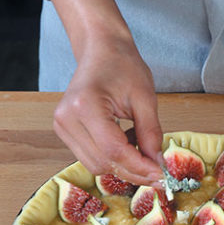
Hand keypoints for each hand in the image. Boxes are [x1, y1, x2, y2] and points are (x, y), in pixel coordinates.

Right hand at [53, 36, 163, 184]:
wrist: (101, 49)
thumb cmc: (122, 65)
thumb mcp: (145, 98)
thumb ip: (151, 134)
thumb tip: (157, 164)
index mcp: (85, 106)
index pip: (114, 150)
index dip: (139, 167)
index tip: (161, 174)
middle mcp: (67, 118)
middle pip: (103, 162)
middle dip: (133, 171)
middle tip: (158, 171)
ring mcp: (62, 126)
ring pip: (96, 165)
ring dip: (123, 166)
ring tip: (141, 146)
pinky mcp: (64, 131)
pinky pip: (91, 157)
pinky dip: (112, 158)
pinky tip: (126, 141)